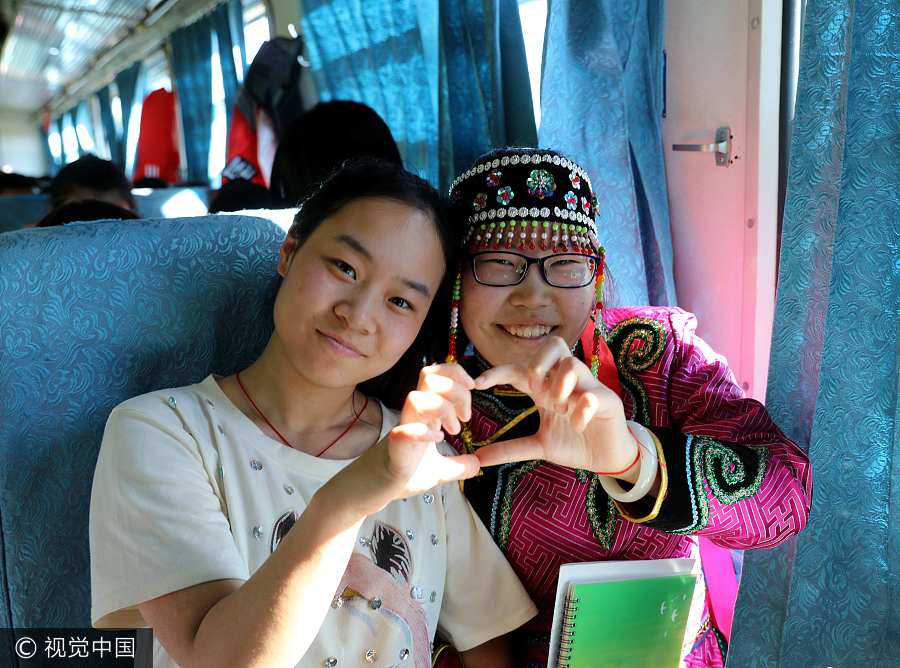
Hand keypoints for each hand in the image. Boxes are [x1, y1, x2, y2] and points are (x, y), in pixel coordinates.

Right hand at [336, 364, 480, 514]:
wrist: (376, 491)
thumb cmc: (404, 473)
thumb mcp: (440, 469)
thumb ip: (459, 464)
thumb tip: (478, 464)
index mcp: (425, 412)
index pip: (437, 374)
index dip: (456, 373)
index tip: (473, 388)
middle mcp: (414, 414)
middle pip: (428, 377)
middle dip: (454, 389)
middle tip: (465, 415)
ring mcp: (403, 429)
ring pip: (415, 397)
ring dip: (441, 409)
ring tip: (453, 430)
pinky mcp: (395, 449)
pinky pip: (404, 431)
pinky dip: (424, 433)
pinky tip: (437, 440)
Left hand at [472, 337, 638, 477]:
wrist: (608, 459)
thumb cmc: (575, 444)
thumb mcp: (539, 447)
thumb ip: (510, 449)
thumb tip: (478, 459)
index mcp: (547, 388)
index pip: (520, 368)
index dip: (498, 371)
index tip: (477, 384)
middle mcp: (566, 382)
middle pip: (552, 346)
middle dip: (537, 363)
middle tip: (533, 389)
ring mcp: (587, 388)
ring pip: (571, 363)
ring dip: (559, 385)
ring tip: (559, 409)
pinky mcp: (606, 400)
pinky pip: (592, 393)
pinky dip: (581, 409)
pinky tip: (578, 425)